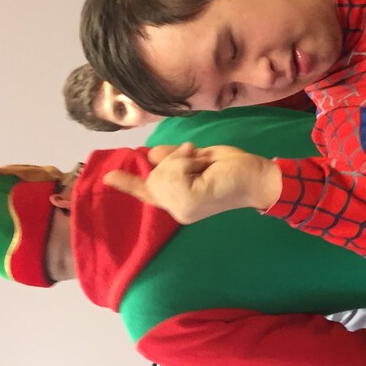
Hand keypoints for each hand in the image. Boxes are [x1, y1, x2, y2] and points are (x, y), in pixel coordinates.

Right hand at [103, 143, 282, 223]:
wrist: (259, 176)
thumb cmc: (233, 168)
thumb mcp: (198, 158)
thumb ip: (173, 159)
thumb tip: (151, 156)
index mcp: (179, 200)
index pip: (147, 192)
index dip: (126, 184)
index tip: (107, 177)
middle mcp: (178, 209)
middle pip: (153, 174)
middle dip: (174, 158)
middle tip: (200, 159)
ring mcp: (182, 209)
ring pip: (161, 171)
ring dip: (183, 158)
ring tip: (203, 163)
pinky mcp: (189, 202)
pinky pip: (171, 170)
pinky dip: (186, 160)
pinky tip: (203, 165)